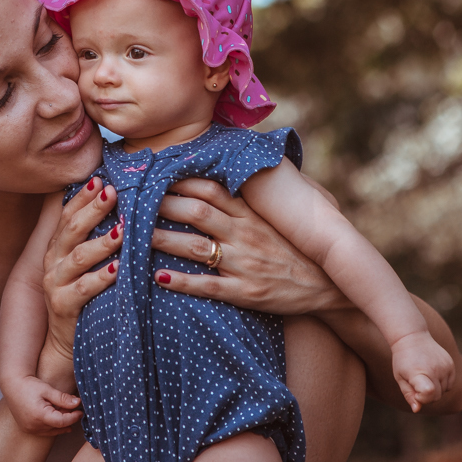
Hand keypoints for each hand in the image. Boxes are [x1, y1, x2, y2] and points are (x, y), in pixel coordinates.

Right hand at [2, 376, 82, 435]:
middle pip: (57, 427)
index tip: (80, 411)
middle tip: (75, 411)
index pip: (62, 421)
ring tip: (67, 414)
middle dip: (68, 419)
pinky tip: (57, 420)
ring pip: (51, 431)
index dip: (73, 417)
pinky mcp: (27, 429)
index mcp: (40, 415)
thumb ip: (63, 398)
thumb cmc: (29, 385)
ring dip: (61, 424)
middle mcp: (34, 425)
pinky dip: (52, 427)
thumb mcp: (47, 390)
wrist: (12, 385)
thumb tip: (78, 403)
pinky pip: (43, 432)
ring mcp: (29, 429)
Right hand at [41, 177, 121, 360]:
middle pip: (72, 229)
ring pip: (79, 257)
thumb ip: (93, 238)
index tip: (101, 179)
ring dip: (102, 241)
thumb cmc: (83, 297)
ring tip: (123, 229)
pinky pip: (85, 288)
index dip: (83, 197)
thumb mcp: (83, 265)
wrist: (63, 342)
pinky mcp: (64, 306)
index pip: (68, 215)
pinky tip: (118, 267)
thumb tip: (117, 205)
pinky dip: (102, 276)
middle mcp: (53, 261)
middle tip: (114, 192)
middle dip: (93, 209)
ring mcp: (56, 283)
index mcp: (58, 247)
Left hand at [149, 177, 348, 315]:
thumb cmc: (296, 248)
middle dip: (161, 205)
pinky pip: (207, 286)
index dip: (178, 180)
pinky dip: (181, 281)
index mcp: (251, 213)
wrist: (328, 287)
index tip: (153, 175)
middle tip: (133, 202)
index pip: (210, 188)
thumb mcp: (276, 217)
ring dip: (161, 239)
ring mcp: (245, 263)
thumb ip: (251, 197)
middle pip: (195, 212)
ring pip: (195, 247)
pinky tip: (156, 276)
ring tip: (133, 236)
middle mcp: (246, 234)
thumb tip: (231, 168)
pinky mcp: (246, 292)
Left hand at [391, 331, 455, 412]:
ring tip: (423, 376)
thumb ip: (409, 394)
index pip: (429, 393)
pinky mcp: (451, 364)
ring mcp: (445, 366)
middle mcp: (434, 369)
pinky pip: (450, 384)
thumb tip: (417, 409)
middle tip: (415, 384)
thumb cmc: (402, 359)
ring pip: (444, 391)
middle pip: (436, 396)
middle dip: (426, 396)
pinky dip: (442, 383)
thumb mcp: (400, 377)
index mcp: (419, 372)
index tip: (415, 393)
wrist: (412, 336)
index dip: (423, 399)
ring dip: (435, 389)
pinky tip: (432, 372)